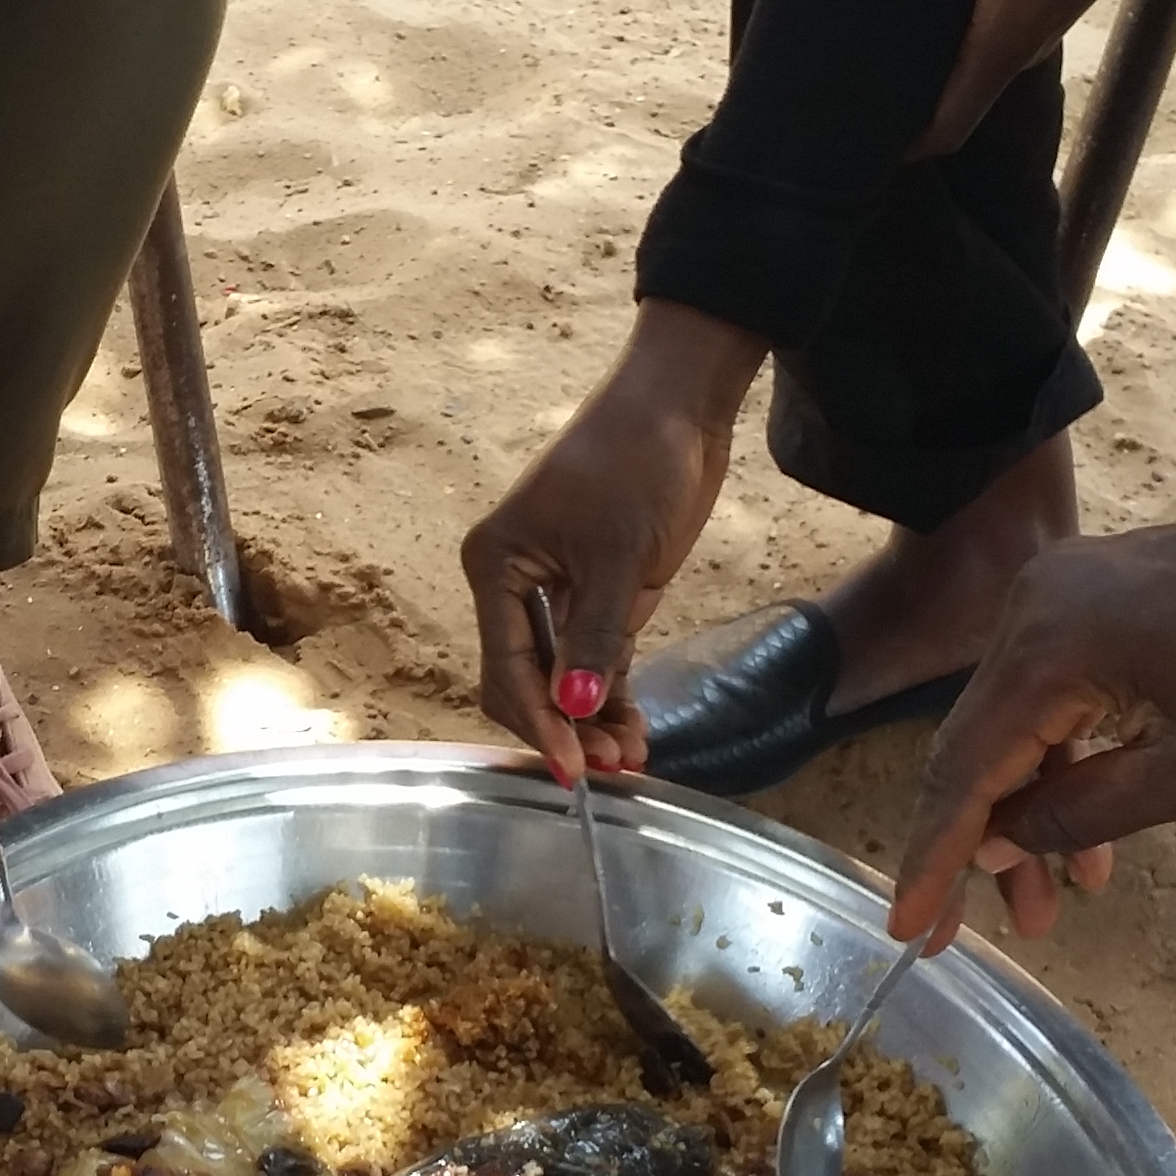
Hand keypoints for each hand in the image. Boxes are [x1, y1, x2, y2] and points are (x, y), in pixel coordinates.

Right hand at [461, 306, 762, 779]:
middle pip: (524, 681)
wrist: (680, 406)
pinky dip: (611, 696)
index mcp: (495, 566)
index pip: (506, 666)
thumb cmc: (636, 462)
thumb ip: (597, 637)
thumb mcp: (620, 556)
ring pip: (562, 678)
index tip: (572, 768)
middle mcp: (513, 585)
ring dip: (591, 720)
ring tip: (631, 759)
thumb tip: (575, 709)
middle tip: (608, 769)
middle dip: (563, 727)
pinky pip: (595, 661)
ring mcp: (556, 593)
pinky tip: (632, 733)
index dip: (538, 722)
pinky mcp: (599, 595)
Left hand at [837, 0, 1175, 157]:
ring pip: (971, 54)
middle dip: (899, 103)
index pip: (946, 129)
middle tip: (835, 92)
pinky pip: (988, 17)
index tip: (844, 150)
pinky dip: (951, 17)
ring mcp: (1043, 10)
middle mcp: (1025, 41)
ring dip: (926, 56)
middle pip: (953, 97)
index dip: (896, 149)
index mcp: (1006, 43)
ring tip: (862, 38)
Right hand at [889, 496, 1175, 939]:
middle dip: (980, 845)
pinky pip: (1052, 687)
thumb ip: (1086, 812)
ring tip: (1055, 903)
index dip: (936, 856)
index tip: (913, 927)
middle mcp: (1034, 608)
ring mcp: (1059, 593)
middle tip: (977, 932)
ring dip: (1029, 808)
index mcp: (1051, 647)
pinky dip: (1063, 757)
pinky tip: (1090, 834)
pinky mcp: (1090, 593)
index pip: (966, 769)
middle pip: (978, 744)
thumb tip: (998, 843)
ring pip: (1015, 721)